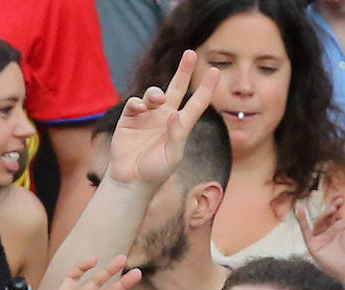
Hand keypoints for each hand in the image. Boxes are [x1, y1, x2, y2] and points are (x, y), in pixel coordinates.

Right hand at [107, 50, 219, 186]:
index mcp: (180, 126)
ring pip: (154, 94)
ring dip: (156, 93)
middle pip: (177, 88)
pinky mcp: (129, 119)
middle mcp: (165, 117)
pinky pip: (135, 103)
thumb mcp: (172, 156)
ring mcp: (147, 116)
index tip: (215, 71)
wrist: (131, 181)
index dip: (206, 88)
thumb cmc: (156, 172)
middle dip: (183, 70)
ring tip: (158, 100)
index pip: (197, 103)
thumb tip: (175, 113)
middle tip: (190, 52)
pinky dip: (138, 103)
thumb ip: (177, 135)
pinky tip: (140, 110)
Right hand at [297, 196, 344, 284]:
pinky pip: (305, 232)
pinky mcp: (313, 246)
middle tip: (338, 200)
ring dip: (325, 213)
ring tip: (334, 208)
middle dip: (332, 207)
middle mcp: (329, 234)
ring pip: (319, 222)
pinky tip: (300, 209)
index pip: (335, 213)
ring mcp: (321, 239)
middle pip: (326, 216)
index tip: (341, 195)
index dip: (336, 204)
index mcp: (340, 230)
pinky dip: (302, 220)